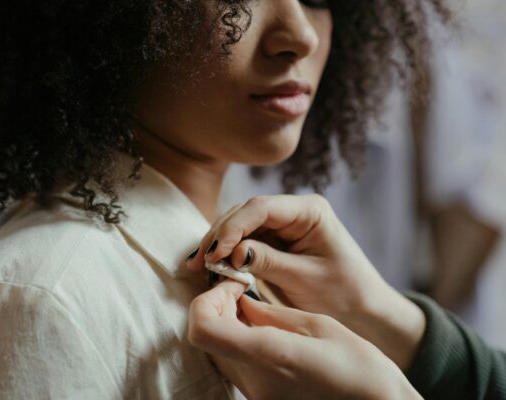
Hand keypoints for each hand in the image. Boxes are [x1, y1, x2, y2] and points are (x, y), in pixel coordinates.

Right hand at [186, 195, 425, 369]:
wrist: (364, 310)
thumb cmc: (344, 293)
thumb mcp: (304, 278)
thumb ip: (267, 261)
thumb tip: (231, 253)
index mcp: (309, 210)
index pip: (261, 208)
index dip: (232, 228)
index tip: (214, 252)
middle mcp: (294, 211)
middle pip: (246, 213)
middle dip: (220, 235)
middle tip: (198, 261)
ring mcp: (284, 224)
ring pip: (241, 225)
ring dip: (219, 243)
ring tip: (198, 264)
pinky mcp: (277, 240)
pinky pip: (246, 240)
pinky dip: (228, 252)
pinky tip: (213, 264)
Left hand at [188, 279, 421, 399]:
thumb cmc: (361, 369)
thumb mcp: (318, 326)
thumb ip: (271, 314)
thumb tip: (241, 302)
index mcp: (269, 355)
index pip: (203, 329)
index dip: (206, 301)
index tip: (232, 285)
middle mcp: (254, 381)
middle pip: (205, 338)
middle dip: (214, 306)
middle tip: (240, 291)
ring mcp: (255, 395)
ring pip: (216, 351)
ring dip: (224, 323)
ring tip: (252, 308)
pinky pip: (233, 365)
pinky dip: (235, 340)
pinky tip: (260, 329)